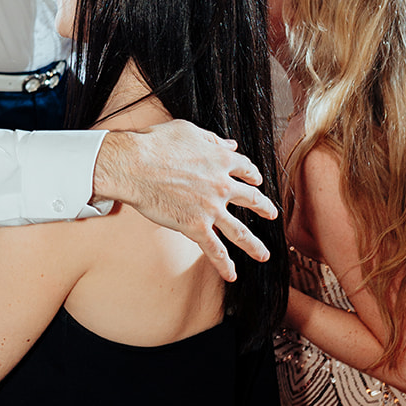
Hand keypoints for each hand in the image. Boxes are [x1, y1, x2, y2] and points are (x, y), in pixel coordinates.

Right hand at [94, 121, 278, 281]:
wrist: (133, 165)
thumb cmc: (154, 144)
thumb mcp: (188, 131)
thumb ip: (212, 140)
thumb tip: (231, 145)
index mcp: (220, 160)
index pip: (245, 169)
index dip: (252, 175)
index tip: (256, 180)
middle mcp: (222, 185)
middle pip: (251, 199)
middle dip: (264, 208)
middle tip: (272, 214)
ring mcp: (211, 209)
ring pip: (240, 232)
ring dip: (254, 245)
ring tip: (263, 254)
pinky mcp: (195, 227)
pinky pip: (215, 250)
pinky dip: (224, 264)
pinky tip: (231, 274)